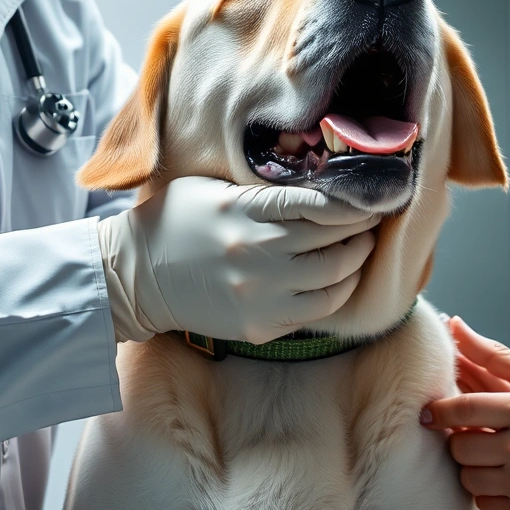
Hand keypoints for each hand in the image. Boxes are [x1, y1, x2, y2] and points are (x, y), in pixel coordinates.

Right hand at [98, 176, 379, 343]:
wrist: (135, 277)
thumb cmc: (174, 222)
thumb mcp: (212, 189)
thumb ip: (261, 189)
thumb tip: (315, 184)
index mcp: (243, 210)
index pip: (318, 202)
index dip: (353, 201)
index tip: (371, 195)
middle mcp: (255, 252)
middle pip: (334, 239)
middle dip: (363, 228)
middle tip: (374, 219)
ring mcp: (259, 293)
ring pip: (335, 277)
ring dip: (357, 260)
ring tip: (362, 246)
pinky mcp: (260, 325)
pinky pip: (318, 311)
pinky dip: (339, 292)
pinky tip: (342, 278)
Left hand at [422, 317, 509, 509]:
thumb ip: (498, 358)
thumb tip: (457, 327)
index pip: (464, 408)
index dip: (440, 410)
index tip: (430, 412)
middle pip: (460, 446)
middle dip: (460, 439)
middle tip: (477, 435)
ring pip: (468, 477)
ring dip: (474, 467)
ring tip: (497, 458)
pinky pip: (484, 503)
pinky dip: (490, 491)